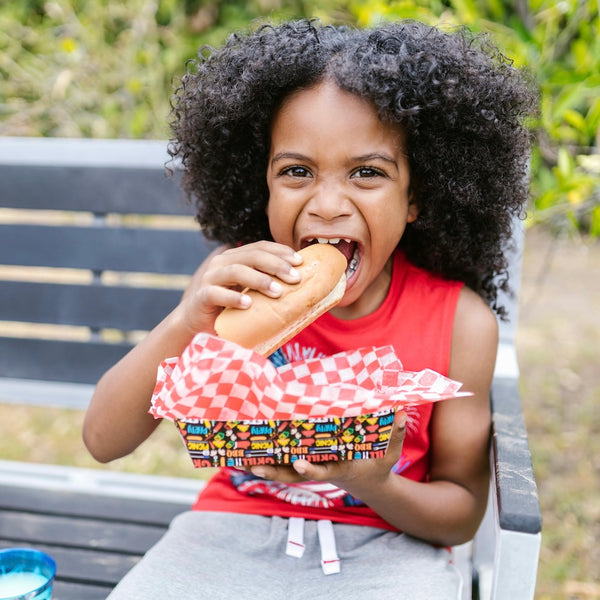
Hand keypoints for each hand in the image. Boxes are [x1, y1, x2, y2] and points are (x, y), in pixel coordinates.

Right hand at [177, 241, 302, 333]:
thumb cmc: (232, 308)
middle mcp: (222, 263)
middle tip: (295, 278)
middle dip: (276, 265)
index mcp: (236, 258)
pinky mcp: (202, 297)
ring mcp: (210, 278)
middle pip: (252, 256)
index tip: (300, 262)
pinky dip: (233, 298)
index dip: (281, 251)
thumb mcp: (252, 292)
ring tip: (277, 292)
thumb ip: (268, 284)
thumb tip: (301, 283)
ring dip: (259, 280)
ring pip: (236, 270)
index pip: (261, 247)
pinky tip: (248, 304)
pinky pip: (217, 294)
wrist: (199, 325)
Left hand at [250, 411, 406, 491]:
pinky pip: (283, 465)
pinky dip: (266, 462)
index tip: (298, 461)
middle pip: (295, 475)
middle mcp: (322, 470)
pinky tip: (244, 455)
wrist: (369, 485)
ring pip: (284, 472)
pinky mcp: (305, 466)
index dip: (311, 468)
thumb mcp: (390, 453)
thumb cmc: (378, 466)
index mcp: (341, 469)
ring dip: (263, 467)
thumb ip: (395, 434)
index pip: (324, 470)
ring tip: (238, 461)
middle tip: (254, 466)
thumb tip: (401, 412)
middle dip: (275, 472)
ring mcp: (312, 469)